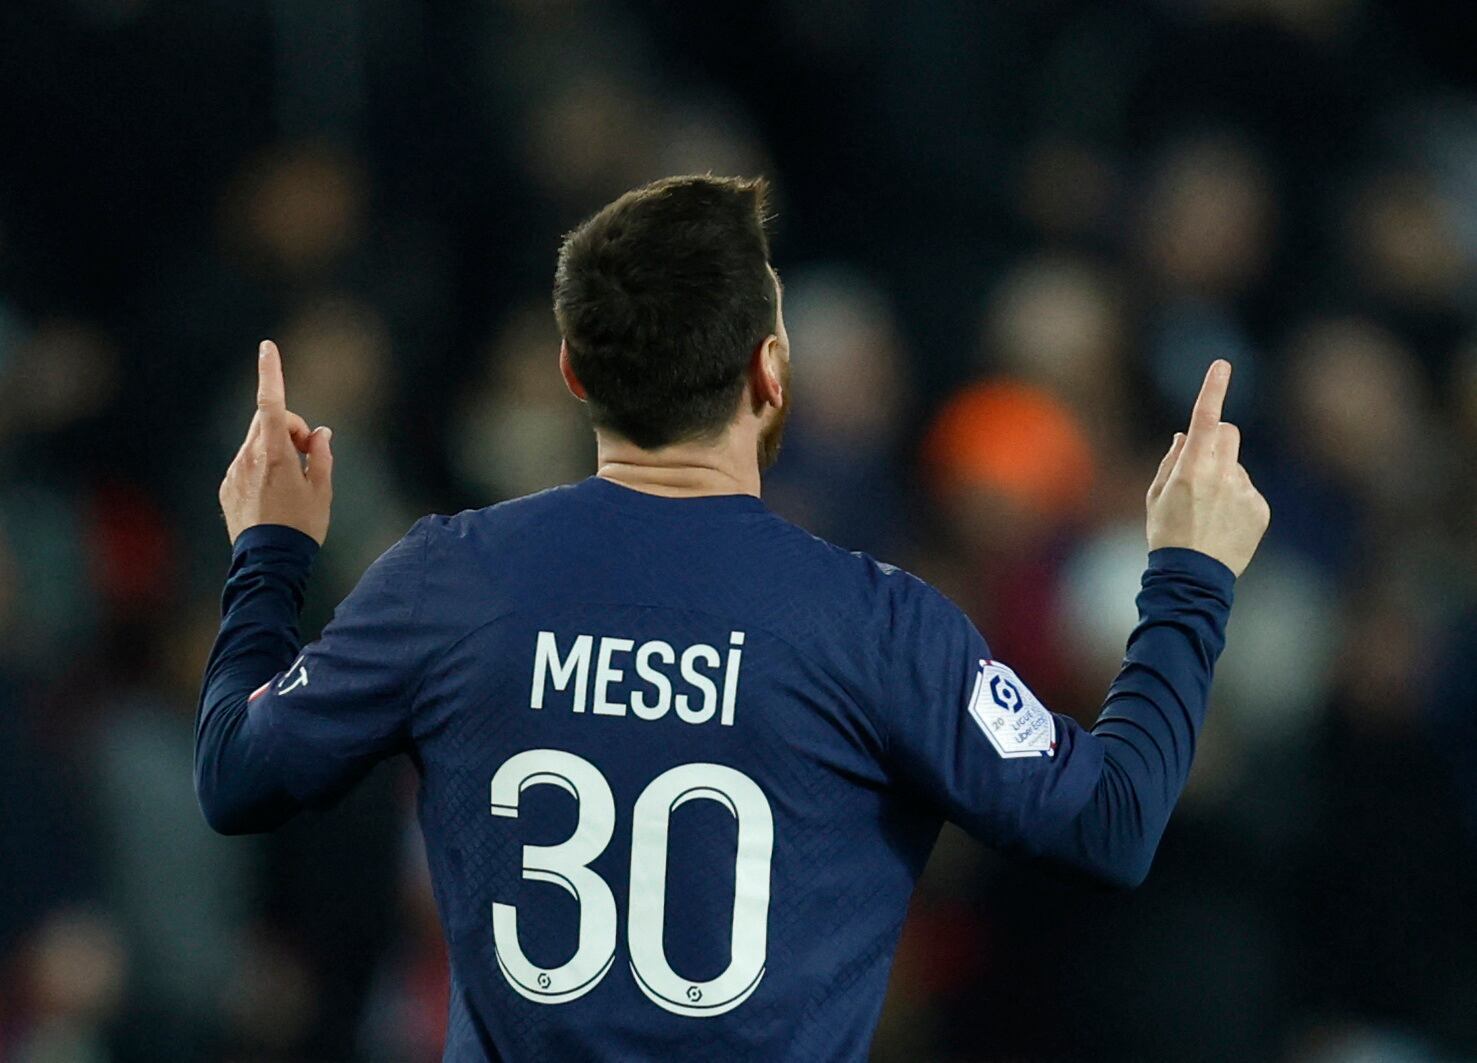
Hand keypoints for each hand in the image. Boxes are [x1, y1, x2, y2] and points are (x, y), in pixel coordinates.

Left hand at [219, 340, 334, 544]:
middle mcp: (249, 457)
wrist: (269, 561)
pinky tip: (273, 496)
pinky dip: (262, 467)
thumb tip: (320, 433)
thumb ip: (322, 455)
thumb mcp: (323, 490)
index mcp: (275, 454)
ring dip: (276, 449)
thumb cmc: (302, 526)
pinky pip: (246, 463)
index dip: (271, 373)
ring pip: (256, 442)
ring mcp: (235, 471)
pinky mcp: (227, 485)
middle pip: (268, 421)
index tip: (267, 348)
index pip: (271, 403)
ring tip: (291, 481)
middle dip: (290, 428)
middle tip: (308, 454)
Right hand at [1145, 360, 1269, 576]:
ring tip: (1209, 509)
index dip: (1214, 388)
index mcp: (1192, 468)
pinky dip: (1237, 500)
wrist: (1192, 577)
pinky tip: (1223, 523)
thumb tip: (1185, 435)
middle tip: (1200, 468)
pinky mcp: (1260, 508)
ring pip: (1237, 464)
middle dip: (1215, 440)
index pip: (1205, 417)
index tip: (1222, 365)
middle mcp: (1222, 474)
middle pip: (1227, 433)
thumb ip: (1171, 460)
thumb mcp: (1156, 495)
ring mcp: (1244, 491)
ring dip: (1224, 475)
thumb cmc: (1166, 533)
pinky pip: (1248, 490)